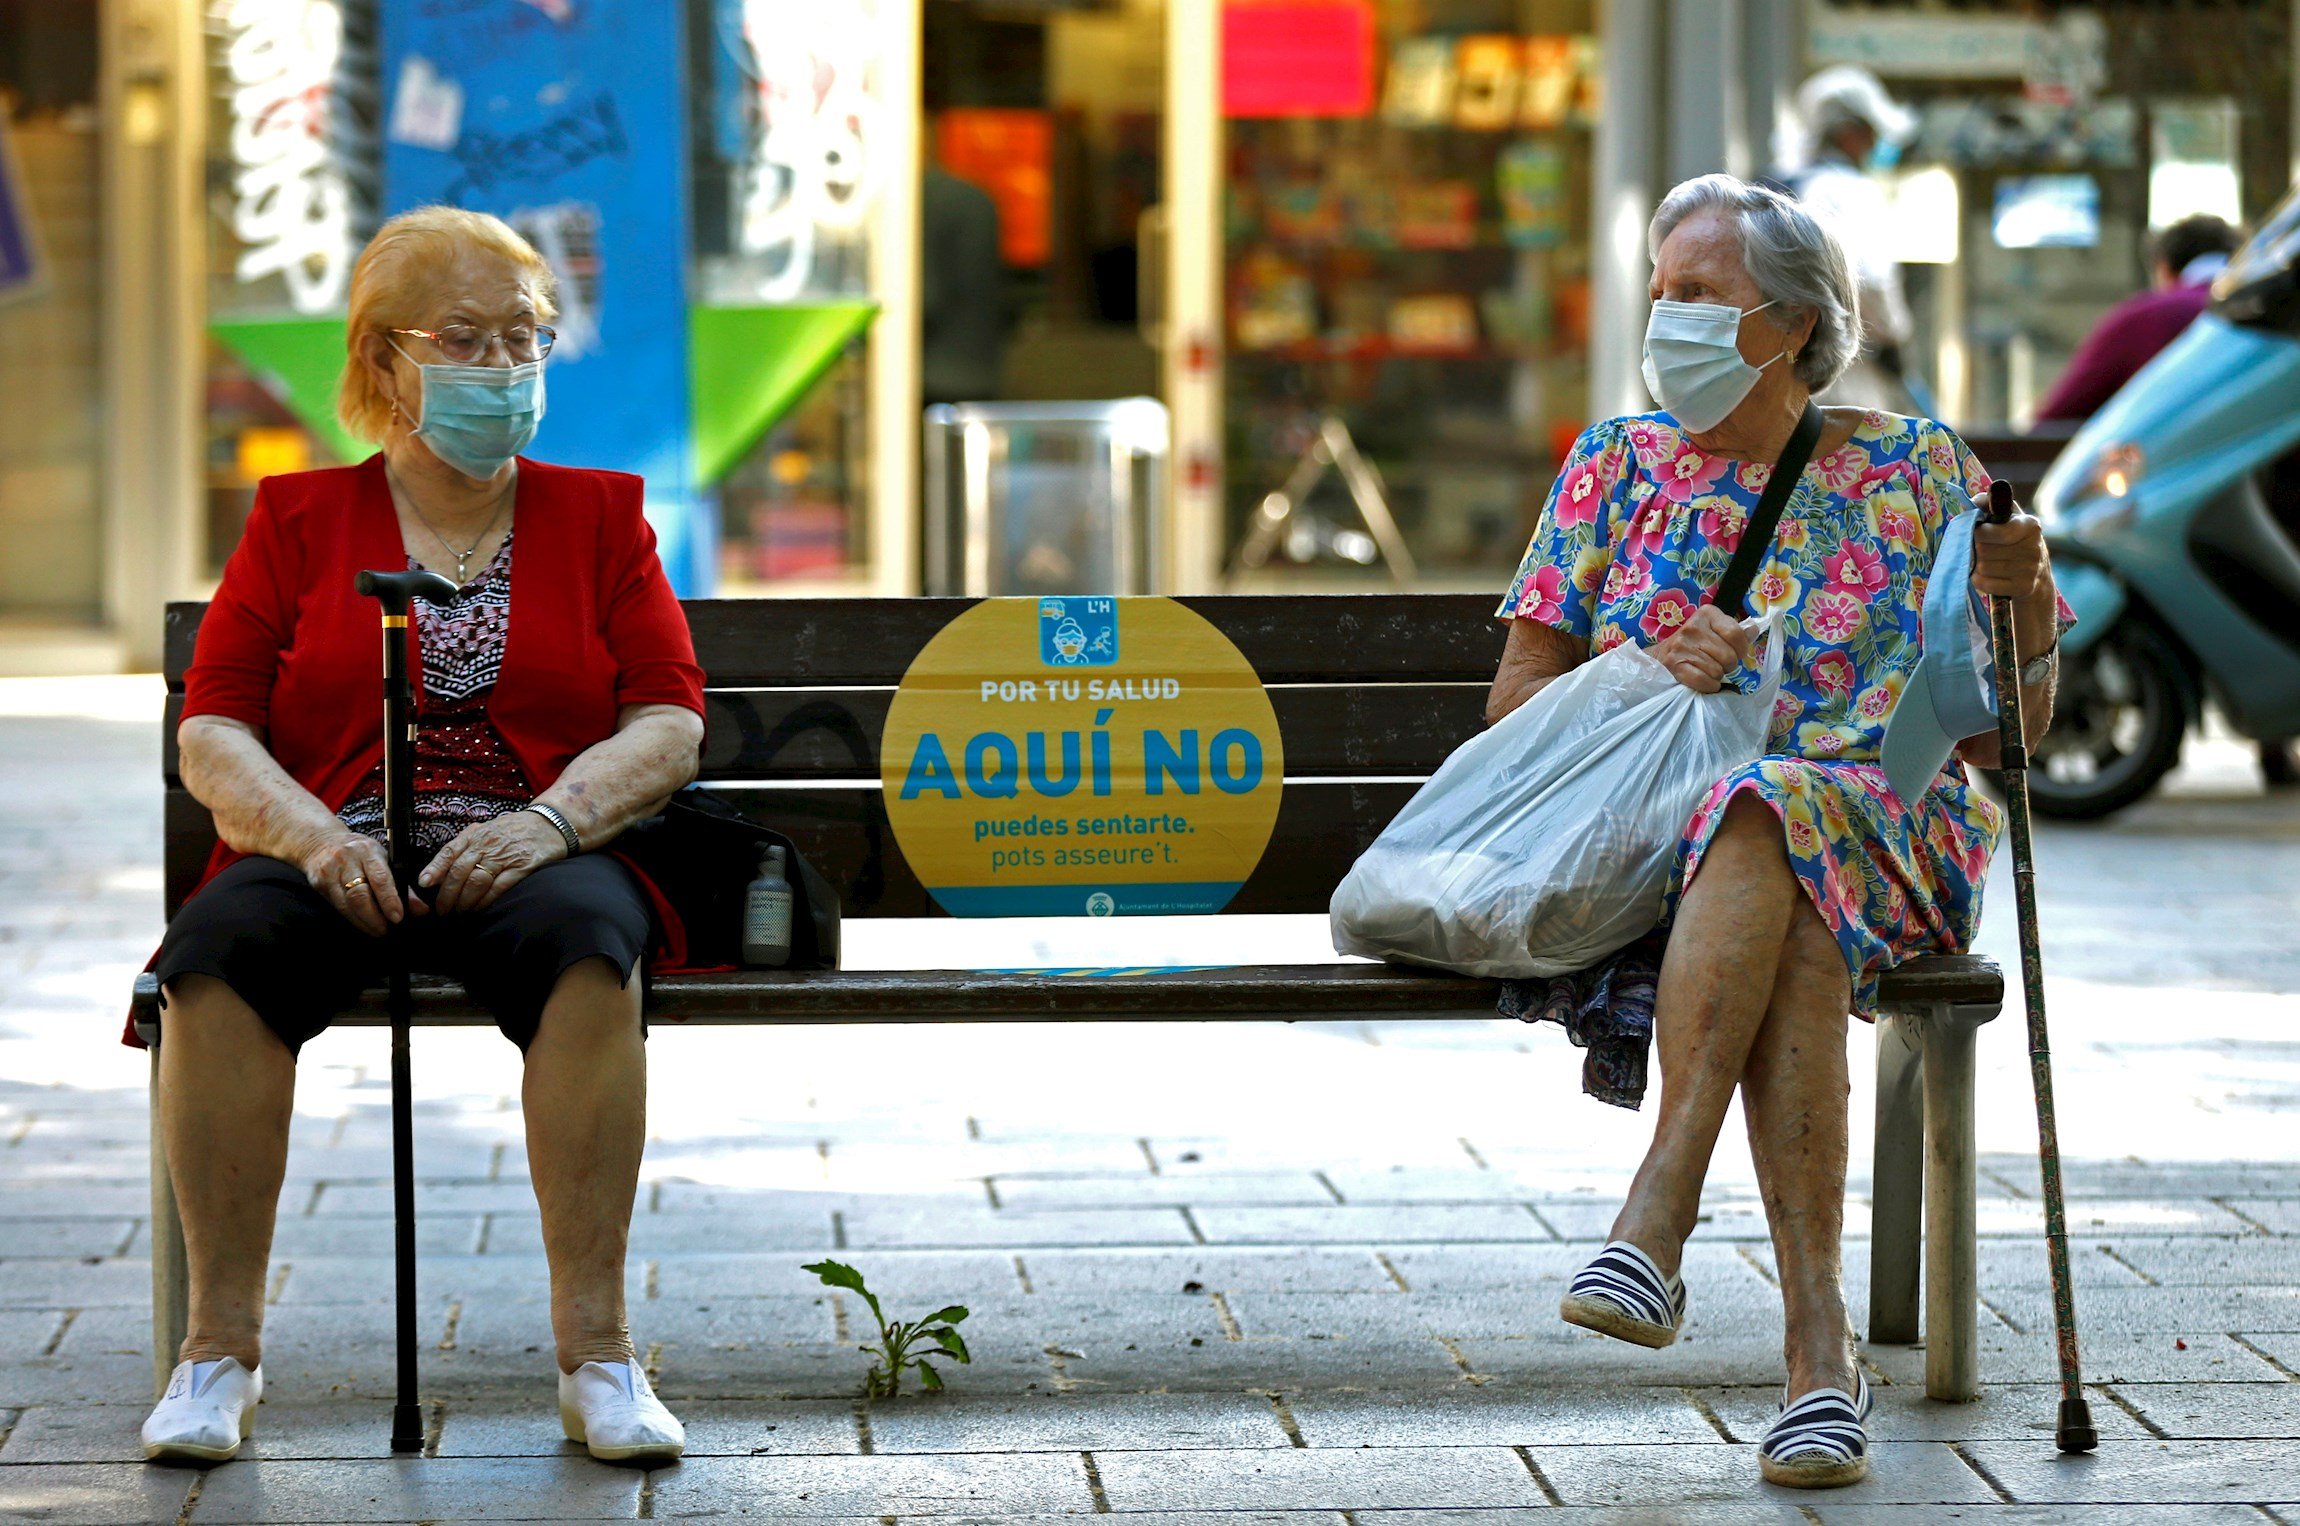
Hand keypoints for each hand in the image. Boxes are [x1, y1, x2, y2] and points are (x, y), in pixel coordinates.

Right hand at [299, 830, 403, 936]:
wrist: (321, 842)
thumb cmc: (359, 853)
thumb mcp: (382, 859)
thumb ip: (403, 885)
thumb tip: (421, 910)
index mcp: (368, 851)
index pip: (380, 878)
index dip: (389, 900)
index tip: (398, 917)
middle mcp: (347, 860)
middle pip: (360, 894)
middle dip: (375, 917)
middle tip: (386, 929)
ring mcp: (330, 872)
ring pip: (347, 904)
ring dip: (364, 922)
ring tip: (377, 930)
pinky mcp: (319, 884)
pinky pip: (337, 906)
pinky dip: (353, 919)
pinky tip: (362, 923)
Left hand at [417, 809, 566, 914]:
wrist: (549, 824)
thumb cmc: (514, 830)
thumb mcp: (485, 831)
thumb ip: (462, 847)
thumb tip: (435, 872)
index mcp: (476, 834)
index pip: (450, 851)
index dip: (434, 869)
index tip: (424, 884)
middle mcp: (488, 843)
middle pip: (460, 871)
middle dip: (447, 894)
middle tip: (443, 910)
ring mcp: (505, 855)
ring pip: (477, 882)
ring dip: (464, 901)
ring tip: (459, 912)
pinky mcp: (523, 866)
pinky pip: (499, 887)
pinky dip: (486, 901)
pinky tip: (479, 909)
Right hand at [1652, 604, 1751, 693]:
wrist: (1660, 656)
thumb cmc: (1693, 644)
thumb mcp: (1714, 631)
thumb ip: (1736, 632)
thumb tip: (1754, 630)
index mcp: (1707, 613)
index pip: (1736, 634)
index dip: (1741, 649)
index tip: (1735, 653)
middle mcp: (1693, 627)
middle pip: (1728, 656)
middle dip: (1727, 665)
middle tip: (1718, 663)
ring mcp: (1681, 646)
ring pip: (1717, 671)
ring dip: (1716, 676)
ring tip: (1707, 670)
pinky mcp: (1674, 664)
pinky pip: (1704, 681)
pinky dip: (1708, 686)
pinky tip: (1704, 681)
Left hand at [1972, 508, 2049, 598]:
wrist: (2038, 576)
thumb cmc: (2015, 541)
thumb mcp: (2008, 518)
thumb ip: (1989, 504)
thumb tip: (1974, 501)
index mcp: (2030, 526)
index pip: (1998, 532)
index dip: (1979, 533)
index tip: (1976, 532)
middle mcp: (2034, 547)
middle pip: (1984, 551)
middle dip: (1975, 550)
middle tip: (1978, 550)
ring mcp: (2031, 570)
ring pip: (1983, 568)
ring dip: (1976, 566)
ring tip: (1982, 562)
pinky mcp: (2024, 588)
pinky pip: (1987, 584)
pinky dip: (1979, 580)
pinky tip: (1984, 576)